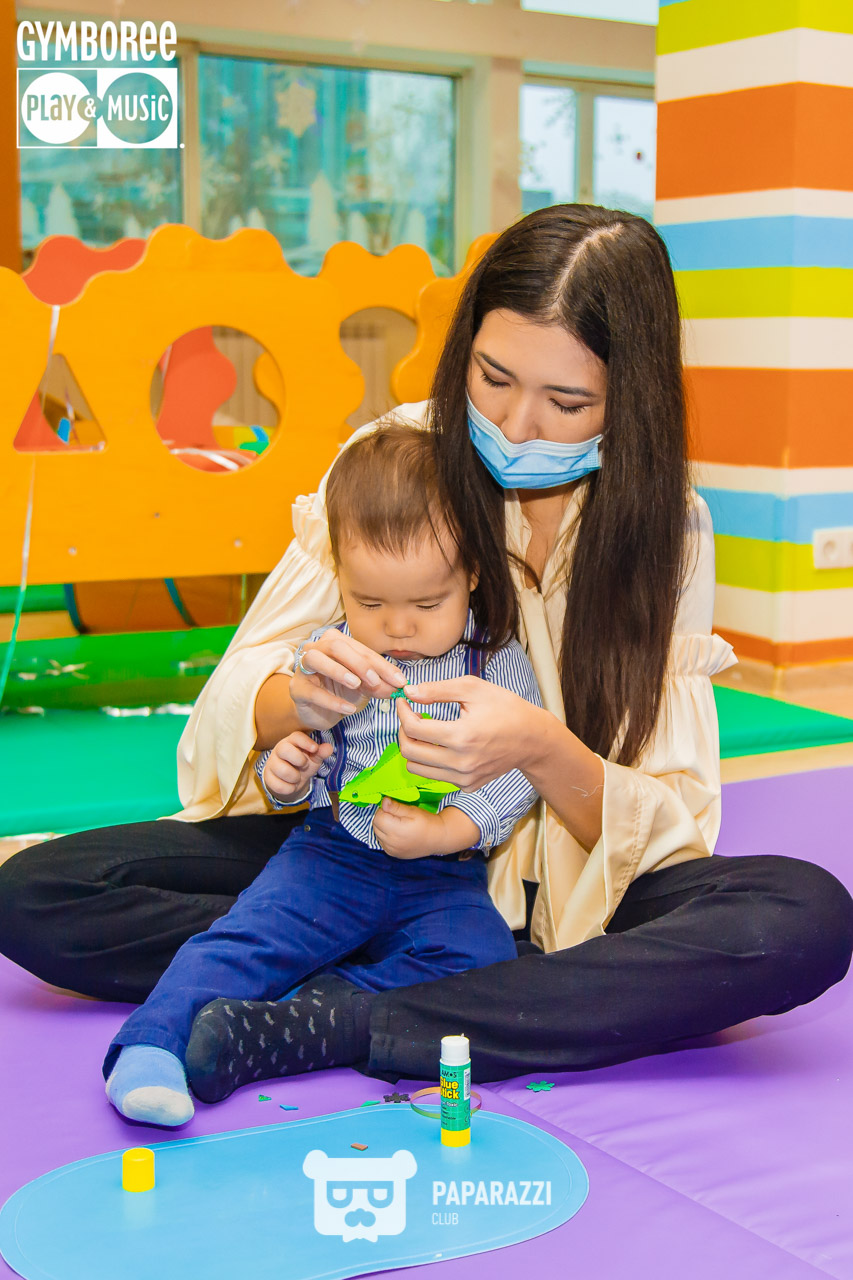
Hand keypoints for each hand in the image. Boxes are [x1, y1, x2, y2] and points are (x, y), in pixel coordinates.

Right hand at [263, 731, 333, 801]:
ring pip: (282, 770)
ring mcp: (272, 763)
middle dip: (299, 760)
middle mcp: (279, 749)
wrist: (290, 781)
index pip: (296, 736)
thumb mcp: (313, 758)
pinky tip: (291, 785)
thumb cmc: (302, 764)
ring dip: (295, 777)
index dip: (305, 742)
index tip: (314, 748)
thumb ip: (321, 753)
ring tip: (297, 777)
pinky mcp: (267, 777)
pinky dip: (289, 789)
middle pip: (284, 749)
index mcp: (292, 741)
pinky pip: (279, 785)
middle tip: (304, 765)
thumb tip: (329, 748)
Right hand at [290, 630, 406, 730]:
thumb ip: (379, 684)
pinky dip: (332, 700)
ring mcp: (303, 668)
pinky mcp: (297, 689)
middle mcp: (316, 648)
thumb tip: (398, 685)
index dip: (381, 664)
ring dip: (338, 671)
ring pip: (316, 659)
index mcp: (335, 642)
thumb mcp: (364, 687)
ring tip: (356, 685)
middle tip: (375, 681)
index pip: (360, 649)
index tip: (399, 680)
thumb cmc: (341, 691)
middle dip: (359, 663)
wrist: (318, 712)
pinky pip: (312, 691)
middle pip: (336, 646)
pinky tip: (348, 709)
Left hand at [372, 798, 477, 859]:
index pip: (378, 817)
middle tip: (395, 815)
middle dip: (382, 818)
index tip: (393, 808)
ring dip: (382, 827)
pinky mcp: (393, 854)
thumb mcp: (412, 811)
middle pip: (375, 826)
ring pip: (377, 834)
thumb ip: (396, 807)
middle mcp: (392, 843)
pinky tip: (396, 833)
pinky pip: (382, 842)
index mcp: (397, 831)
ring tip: (396, 824)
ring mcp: (391, 850)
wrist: (437, 839)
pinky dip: (385, 836)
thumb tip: (384, 801)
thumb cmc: (426, 822)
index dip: (384, 810)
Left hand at [396, 677, 542, 789]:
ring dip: (413, 748)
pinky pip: (435, 776)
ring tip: (425, 731)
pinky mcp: (467, 785)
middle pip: (409, 752)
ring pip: (417, 769)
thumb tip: (409, 692)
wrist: (532, 738)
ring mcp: (464, 778)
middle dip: (403, 731)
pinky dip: (431, 761)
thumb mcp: (473, 688)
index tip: (404, 702)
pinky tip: (442, 745)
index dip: (402, 712)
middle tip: (411, 716)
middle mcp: (461, 762)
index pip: (413, 729)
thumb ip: (437, 690)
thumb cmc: (505, 708)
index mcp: (461, 736)